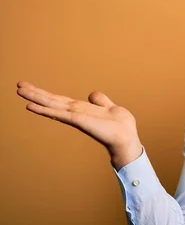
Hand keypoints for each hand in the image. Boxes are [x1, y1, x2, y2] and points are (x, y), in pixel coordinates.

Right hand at [16, 81, 142, 169]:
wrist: (127, 138)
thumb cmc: (121, 126)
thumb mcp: (111, 107)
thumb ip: (101, 101)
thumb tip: (93, 94)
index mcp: (82, 109)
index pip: (60, 100)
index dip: (46, 94)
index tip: (31, 87)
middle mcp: (76, 113)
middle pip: (53, 101)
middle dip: (36, 94)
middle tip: (18, 86)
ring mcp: (76, 117)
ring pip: (52, 105)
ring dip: (36, 98)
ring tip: (20, 91)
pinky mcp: (79, 121)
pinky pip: (59, 114)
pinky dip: (45, 110)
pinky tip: (32, 106)